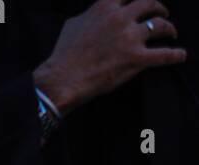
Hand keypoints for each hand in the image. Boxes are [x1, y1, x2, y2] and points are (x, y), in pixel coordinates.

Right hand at [35, 0, 184, 115]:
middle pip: (150, 4)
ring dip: (169, 28)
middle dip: (159, 8)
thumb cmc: (63, 55)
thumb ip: (89, 16)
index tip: (141, 3)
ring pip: (160, 26)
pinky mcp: (136, 59)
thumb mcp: (72, 25)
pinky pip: (164, 55)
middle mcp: (120, 18)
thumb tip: (93, 16)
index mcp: (104, 8)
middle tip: (161, 14)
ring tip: (170, 33)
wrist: (62, 78)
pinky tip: (180, 55)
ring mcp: (130, 38)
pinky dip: (175, 55)